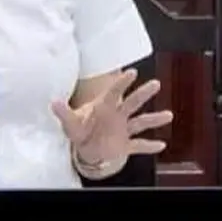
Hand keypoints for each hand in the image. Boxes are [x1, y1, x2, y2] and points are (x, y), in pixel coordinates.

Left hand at [52, 68, 171, 168]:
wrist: (86, 149)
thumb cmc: (80, 130)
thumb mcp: (70, 122)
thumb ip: (64, 113)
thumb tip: (53, 103)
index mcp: (104, 106)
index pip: (114, 92)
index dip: (122, 82)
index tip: (132, 72)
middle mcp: (117, 115)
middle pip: (132, 102)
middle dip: (143, 93)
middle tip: (155, 83)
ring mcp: (123, 129)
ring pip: (140, 122)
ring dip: (154, 119)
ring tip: (168, 115)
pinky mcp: (126, 145)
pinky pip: (139, 145)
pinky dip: (149, 146)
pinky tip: (161, 146)